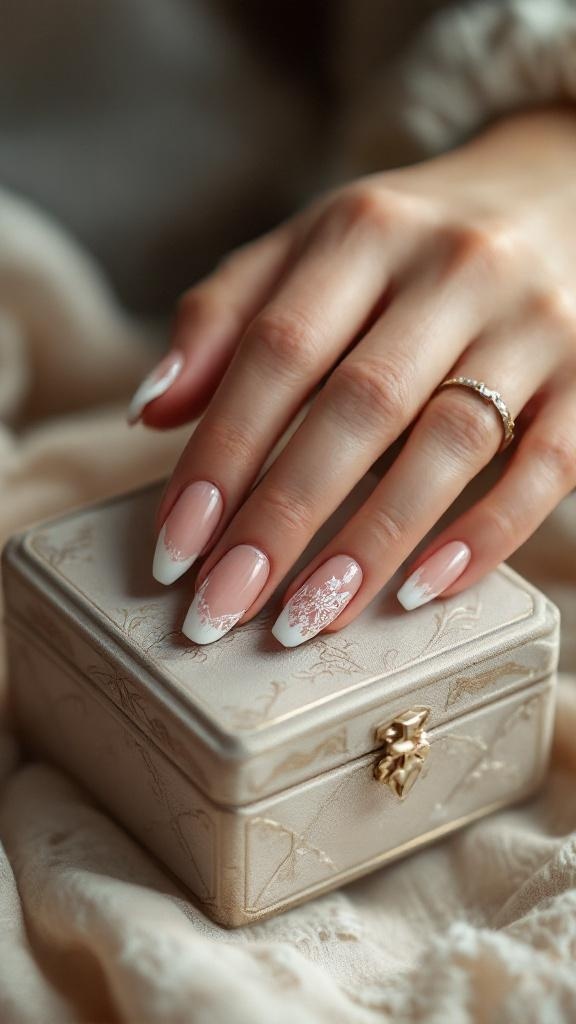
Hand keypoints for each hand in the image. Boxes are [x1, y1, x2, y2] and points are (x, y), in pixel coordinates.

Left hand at [130, 106, 575, 645]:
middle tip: (223, 606)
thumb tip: (153, 411)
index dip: (220, 453)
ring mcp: (532, 324)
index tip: (176, 547)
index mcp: (366, 230)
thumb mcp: (315, 246)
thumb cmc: (412, 242)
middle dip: (282, 517)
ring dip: (373, 541)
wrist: (559, 190)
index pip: (276, 350)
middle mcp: (453, 269)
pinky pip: (547, 467)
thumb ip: (227, 314)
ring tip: (307, 617)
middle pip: (357, 406)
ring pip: (450, 444)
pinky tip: (422, 592)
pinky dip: (486, 536)